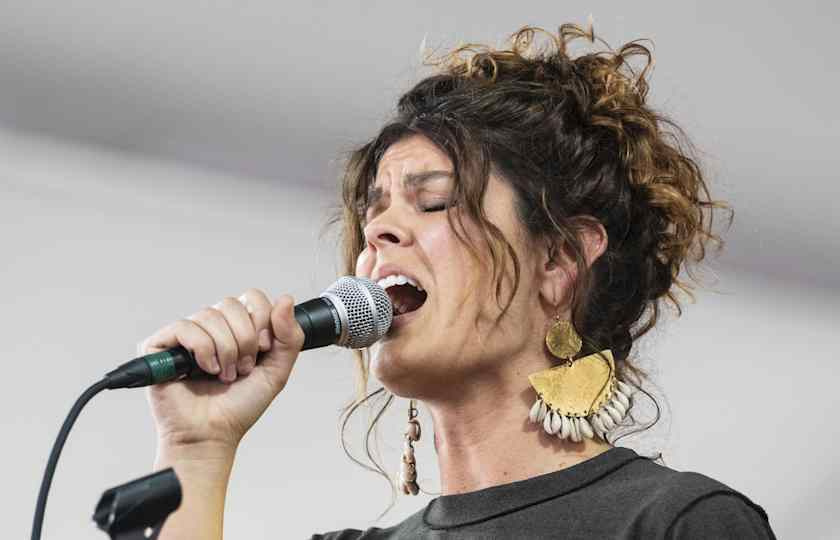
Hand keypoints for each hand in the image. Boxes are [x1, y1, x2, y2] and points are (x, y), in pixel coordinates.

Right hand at [140, 289, 304, 451]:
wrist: (213, 434)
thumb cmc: (239, 406)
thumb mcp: (277, 370)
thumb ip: (289, 336)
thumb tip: (286, 299)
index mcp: (236, 327)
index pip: (252, 298)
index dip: (262, 320)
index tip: (263, 349)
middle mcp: (210, 326)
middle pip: (231, 304)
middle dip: (244, 340)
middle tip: (242, 368)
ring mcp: (185, 334)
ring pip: (209, 315)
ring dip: (225, 350)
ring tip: (224, 375)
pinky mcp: (160, 344)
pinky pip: (185, 327)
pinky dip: (203, 350)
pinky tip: (204, 370)